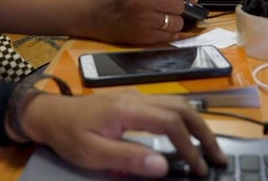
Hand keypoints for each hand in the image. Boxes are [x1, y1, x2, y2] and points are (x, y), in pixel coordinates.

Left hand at [22, 91, 225, 177]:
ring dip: (197, 125)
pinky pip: (166, 106)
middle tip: (218, 158)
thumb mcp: (93, 153)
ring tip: (209, 149)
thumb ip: (128, 157)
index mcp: (127, 109)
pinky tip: (188, 136)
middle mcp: (136, 98)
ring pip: (176, 104)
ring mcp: (135, 97)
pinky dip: (184, 120)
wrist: (49, 114)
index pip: (171, 123)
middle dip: (203, 132)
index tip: (200, 169)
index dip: (190, 147)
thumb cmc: (69, 135)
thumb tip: (163, 165)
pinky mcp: (133, 102)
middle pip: (181, 108)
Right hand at [85, 0, 198, 42]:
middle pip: (179, 4)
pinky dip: (167, 32)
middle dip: (178, 6)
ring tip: (162, 17)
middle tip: (170, 7)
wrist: (93, 12)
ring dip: (174, 20)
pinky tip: (157, 26)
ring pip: (176, 22)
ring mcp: (143, 19)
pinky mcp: (142, 36)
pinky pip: (168, 35)